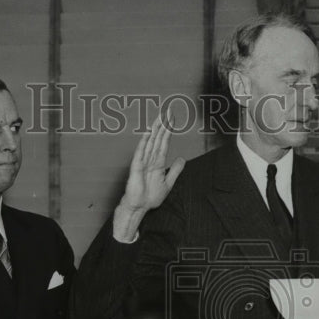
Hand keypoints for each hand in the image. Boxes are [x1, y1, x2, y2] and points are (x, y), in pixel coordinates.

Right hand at [113, 114, 185, 241]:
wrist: (139, 207)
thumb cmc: (150, 197)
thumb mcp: (168, 183)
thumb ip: (175, 170)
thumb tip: (182, 159)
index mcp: (157, 162)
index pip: (164, 142)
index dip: (168, 130)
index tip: (172, 118)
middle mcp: (150, 159)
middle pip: (158, 138)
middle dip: (163, 124)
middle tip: (168, 110)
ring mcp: (143, 162)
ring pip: (150, 142)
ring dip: (155, 129)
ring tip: (160, 116)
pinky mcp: (136, 168)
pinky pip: (140, 152)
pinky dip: (144, 142)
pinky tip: (147, 132)